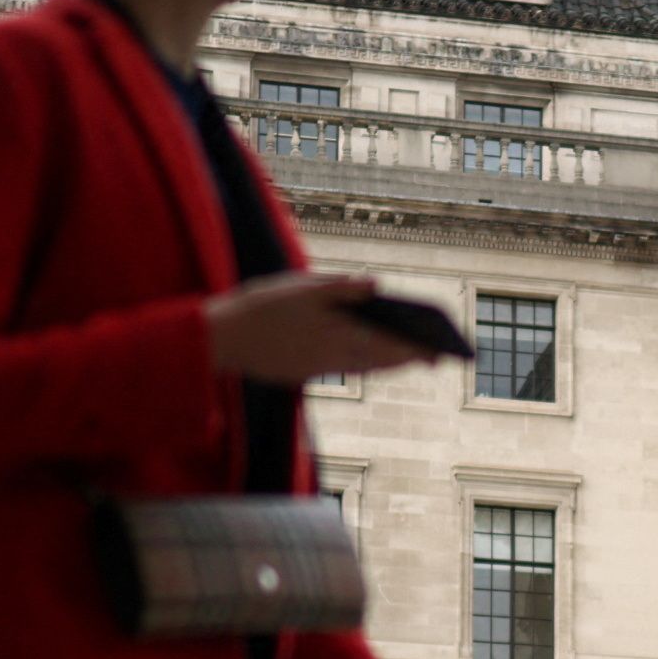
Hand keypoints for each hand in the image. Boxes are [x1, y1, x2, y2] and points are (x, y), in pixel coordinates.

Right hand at [208, 271, 442, 385]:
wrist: (222, 338)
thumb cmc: (262, 306)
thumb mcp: (300, 287)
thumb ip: (339, 287)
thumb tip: (374, 285)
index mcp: (332, 332)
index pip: (383, 342)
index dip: (412, 348)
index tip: (436, 351)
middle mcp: (329, 356)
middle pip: (377, 360)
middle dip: (406, 359)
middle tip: (433, 359)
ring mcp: (317, 368)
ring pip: (363, 368)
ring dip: (388, 365)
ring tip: (410, 360)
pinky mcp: (304, 374)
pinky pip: (344, 372)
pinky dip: (364, 367)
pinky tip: (373, 363)